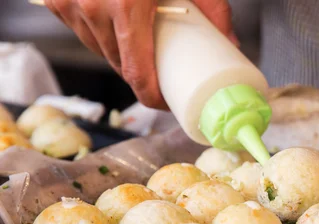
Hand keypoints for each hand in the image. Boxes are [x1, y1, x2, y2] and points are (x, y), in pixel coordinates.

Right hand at [45, 0, 234, 108]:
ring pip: (99, 51)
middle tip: (162, 74)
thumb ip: (215, 9)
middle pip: (119, 65)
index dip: (151, 96)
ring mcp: (70, 2)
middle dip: (141, 76)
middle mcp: (92, 6)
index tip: (164, 102)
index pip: (136, 73)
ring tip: (141, 49)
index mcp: (126, 5)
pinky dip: (99, 35)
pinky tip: (116, 28)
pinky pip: (82, 32)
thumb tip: (231, 45)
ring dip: (120, 56)